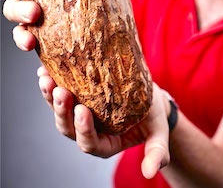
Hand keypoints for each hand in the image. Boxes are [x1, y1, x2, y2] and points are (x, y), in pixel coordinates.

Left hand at [38, 66, 170, 178]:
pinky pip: (59, 95)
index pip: (88, 143)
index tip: (83, 110)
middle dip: (61, 110)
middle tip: (60, 91)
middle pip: (67, 127)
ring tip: (46, 78)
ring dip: (49, 96)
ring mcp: (78, 117)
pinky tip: (44, 70)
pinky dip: (51, 83)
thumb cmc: (153, 118)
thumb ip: (157, 153)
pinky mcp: (76, 100)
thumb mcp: (159, 134)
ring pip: (59, 111)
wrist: (150, 98)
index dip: (82, 128)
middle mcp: (87, 133)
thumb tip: (151, 173)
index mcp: (104, 146)